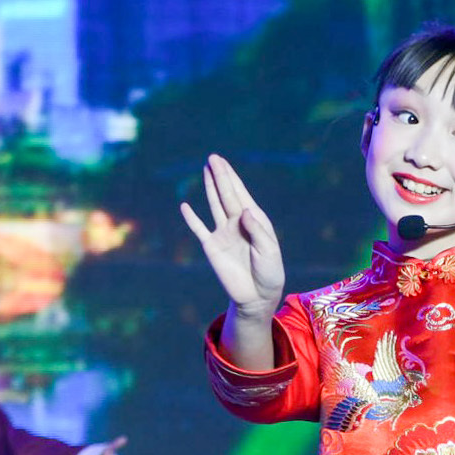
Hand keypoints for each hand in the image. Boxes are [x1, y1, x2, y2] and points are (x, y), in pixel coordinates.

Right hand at [179, 155, 287, 321]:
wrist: (258, 297)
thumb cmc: (269, 273)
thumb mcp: (268, 251)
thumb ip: (257, 230)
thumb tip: (244, 210)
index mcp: (254, 220)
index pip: (240, 194)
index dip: (230, 177)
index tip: (222, 162)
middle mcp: (237, 223)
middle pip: (226, 194)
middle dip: (220, 176)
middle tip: (212, 157)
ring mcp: (224, 233)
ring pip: (215, 205)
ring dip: (210, 188)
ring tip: (206, 170)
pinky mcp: (212, 247)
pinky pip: (199, 229)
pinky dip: (192, 218)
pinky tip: (185, 206)